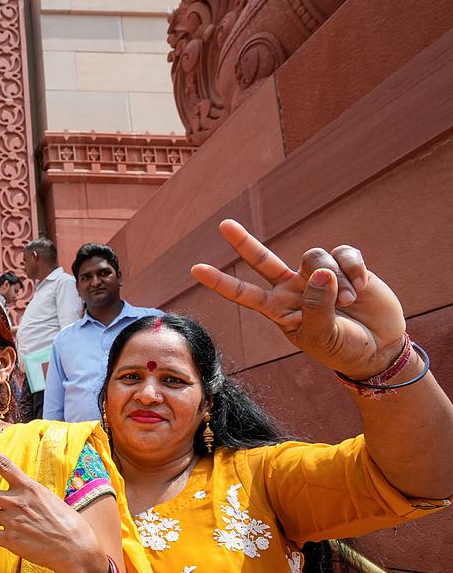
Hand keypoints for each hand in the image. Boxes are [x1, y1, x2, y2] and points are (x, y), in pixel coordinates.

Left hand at [0, 435, 102, 572]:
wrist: (77, 551)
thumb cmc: (67, 524)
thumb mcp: (49, 500)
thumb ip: (26, 497)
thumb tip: (6, 502)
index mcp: (30, 488)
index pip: (4, 464)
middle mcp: (18, 502)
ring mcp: (12, 522)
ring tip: (18, 525)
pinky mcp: (9, 540)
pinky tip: (14, 539)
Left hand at [193, 220, 407, 379]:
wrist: (377, 348)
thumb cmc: (342, 348)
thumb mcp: (323, 335)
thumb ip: (318, 306)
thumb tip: (320, 271)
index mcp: (278, 309)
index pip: (243, 294)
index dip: (221, 282)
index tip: (195, 269)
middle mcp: (292, 288)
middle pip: (262, 260)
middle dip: (243, 242)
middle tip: (223, 225)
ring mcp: (316, 276)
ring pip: (314, 257)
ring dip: (334, 278)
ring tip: (348, 301)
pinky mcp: (344, 266)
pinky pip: (343, 254)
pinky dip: (353, 269)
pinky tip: (361, 287)